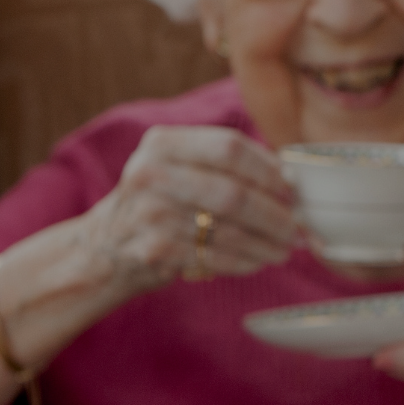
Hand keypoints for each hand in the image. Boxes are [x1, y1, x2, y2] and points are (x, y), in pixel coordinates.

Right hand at [75, 126, 299, 296]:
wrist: (105, 245)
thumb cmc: (159, 200)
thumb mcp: (177, 165)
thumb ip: (223, 162)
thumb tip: (291, 178)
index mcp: (162, 143)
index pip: (230, 147)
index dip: (268, 169)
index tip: (292, 188)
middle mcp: (151, 174)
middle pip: (233, 193)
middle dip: (274, 214)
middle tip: (298, 227)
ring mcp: (150, 214)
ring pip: (228, 230)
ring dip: (266, 243)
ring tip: (287, 248)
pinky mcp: (154, 250)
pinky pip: (214, 256)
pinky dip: (245, 261)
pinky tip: (260, 260)